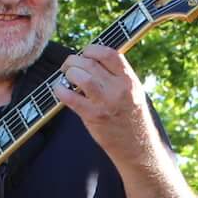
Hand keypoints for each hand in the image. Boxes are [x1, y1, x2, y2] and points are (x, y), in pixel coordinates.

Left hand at [58, 44, 158, 163]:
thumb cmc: (133, 118)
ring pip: (80, 76)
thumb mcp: (134, 92)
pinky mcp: (93, 116)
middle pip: (90, 63)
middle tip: (69, 65)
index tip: (85, 53)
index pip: (109, 54)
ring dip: (68, 73)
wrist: (137, 147)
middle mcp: (118, 89)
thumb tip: (93, 60)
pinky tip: (59, 89)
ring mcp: (105, 103)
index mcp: (129, 81)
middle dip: (74, 61)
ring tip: (66, 76)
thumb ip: (118, 76)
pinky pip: (70, 97)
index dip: (92, 49)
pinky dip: (60, 90)